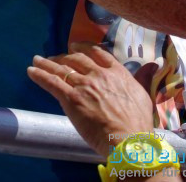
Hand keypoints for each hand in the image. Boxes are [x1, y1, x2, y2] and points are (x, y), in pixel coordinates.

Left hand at [27, 45, 152, 154]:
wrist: (127, 138)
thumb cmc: (138, 122)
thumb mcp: (144, 95)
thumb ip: (144, 78)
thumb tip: (153, 65)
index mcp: (117, 72)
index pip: (98, 54)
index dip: (85, 48)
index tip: (76, 46)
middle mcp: (99, 74)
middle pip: (77, 58)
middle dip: (64, 56)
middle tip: (55, 56)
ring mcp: (84, 85)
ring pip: (61, 68)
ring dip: (47, 63)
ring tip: (37, 60)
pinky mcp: (71, 98)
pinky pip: (51, 82)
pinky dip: (39, 75)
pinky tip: (31, 71)